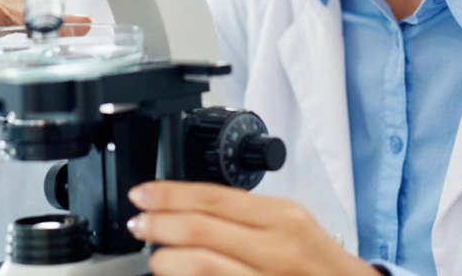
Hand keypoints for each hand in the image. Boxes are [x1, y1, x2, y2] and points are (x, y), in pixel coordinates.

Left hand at [127, 181, 379, 275]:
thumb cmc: (322, 265)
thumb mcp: (294, 225)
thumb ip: (248, 215)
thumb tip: (193, 207)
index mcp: (284, 218)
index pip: (212, 197)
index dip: (169, 195)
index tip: (144, 194)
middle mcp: (277, 250)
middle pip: (200, 230)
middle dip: (158, 224)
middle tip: (139, 222)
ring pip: (199, 266)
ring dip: (165, 260)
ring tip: (155, 256)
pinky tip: (177, 275)